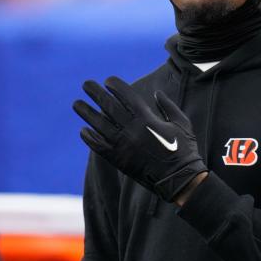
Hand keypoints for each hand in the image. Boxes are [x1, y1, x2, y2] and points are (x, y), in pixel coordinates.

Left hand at [73, 76, 206, 201]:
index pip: (126, 96)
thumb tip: (156, 93)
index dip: (115, 86)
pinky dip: (89, 138)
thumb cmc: (184, 149)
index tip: (108, 80)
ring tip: (76, 104)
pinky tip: (83, 130)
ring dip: (86, 113)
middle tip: (86, 84)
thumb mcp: (182, 123)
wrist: (179, 180)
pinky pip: (98, 146)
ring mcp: (123, 145)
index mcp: (147, 119)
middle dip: (96, 93)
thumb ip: (168, 106)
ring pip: (99, 124)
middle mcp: (132, 130)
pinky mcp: (118, 160)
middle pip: (109, 106)